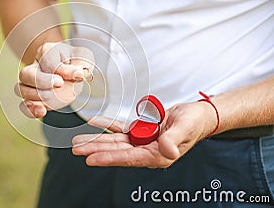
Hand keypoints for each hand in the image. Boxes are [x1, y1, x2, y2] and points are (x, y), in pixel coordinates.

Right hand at [15, 42, 94, 117]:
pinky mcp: (32, 98)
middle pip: (26, 74)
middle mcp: (34, 66)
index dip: (60, 69)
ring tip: (50, 99)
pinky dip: (30, 110)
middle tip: (59, 85)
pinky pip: (23, 105)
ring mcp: (31, 83)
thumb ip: (81, 65)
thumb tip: (79, 74)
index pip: (48, 60)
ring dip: (34, 97)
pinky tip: (42, 112)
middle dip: (41, 82)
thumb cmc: (76, 60)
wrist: (71, 68)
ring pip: (20, 89)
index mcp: (47, 51)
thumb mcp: (83, 57)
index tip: (77, 75)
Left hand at [72, 101, 216, 167]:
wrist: (198, 114)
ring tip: (79, 142)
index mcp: (158, 155)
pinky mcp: (141, 132)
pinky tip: (95, 122)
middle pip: (117, 151)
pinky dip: (108, 126)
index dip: (109, 158)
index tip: (91, 159)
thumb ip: (174, 139)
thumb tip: (166, 151)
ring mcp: (143, 142)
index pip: (129, 158)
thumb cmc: (194, 121)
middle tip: (77, 150)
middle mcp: (148, 151)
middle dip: (96, 150)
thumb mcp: (185, 127)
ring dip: (98, 141)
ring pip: (116, 142)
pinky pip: (121, 129)